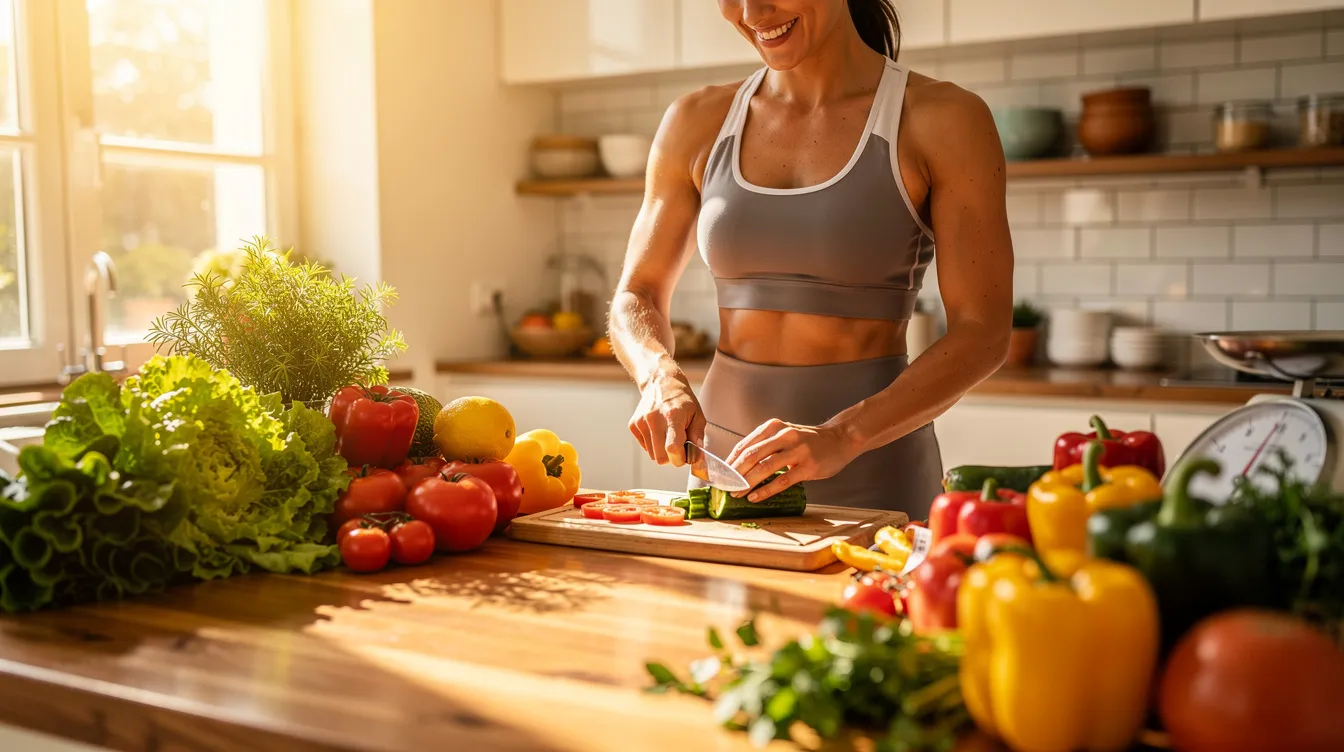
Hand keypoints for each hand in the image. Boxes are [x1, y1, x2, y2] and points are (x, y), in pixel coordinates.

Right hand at [629, 369, 704, 466]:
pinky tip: (659, 431)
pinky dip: (653, 444)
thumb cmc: (681, 399)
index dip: (680, 458)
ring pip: (652, 455)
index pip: (672, 448)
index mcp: (672, 416)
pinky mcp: (633, 425)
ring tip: (668, 434)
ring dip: (662, 450)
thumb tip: (698, 456)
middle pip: (660, 458)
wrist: (661, 383)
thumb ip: (697, 436)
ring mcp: (641, 422)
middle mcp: (654, 419)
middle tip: (678, 445)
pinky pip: (645, 447)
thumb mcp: (697, 414)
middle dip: (671, 457)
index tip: (685, 455)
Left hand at [725, 419, 860, 501]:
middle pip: (751, 456)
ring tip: (736, 493)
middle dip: (734, 474)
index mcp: (773, 427)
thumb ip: (764, 446)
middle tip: (724, 486)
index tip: (719, 475)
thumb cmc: (807, 441)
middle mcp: (784, 436)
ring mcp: (797, 450)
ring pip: (765, 468)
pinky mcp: (808, 466)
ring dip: (747, 483)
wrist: (839, 439)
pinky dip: (766, 490)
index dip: (729, 462)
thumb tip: (738, 466)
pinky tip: (755, 497)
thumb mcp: (784, 435)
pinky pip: (782, 480)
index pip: (744, 445)